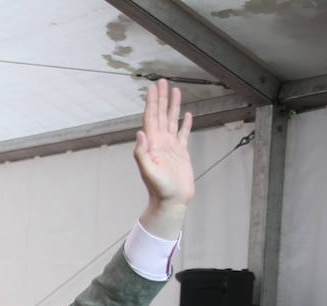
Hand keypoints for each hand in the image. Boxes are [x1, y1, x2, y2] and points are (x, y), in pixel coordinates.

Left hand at [134, 78, 193, 237]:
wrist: (172, 201)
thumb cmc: (159, 189)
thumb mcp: (148, 171)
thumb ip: (141, 153)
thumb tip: (139, 133)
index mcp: (152, 144)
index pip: (151, 118)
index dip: (152, 102)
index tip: (152, 88)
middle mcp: (160, 142)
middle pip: (160, 114)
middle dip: (161, 98)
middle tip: (162, 81)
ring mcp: (171, 146)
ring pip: (172, 120)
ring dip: (173, 105)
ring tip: (175, 90)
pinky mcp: (181, 153)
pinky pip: (184, 134)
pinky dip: (185, 123)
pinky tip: (187, 115)